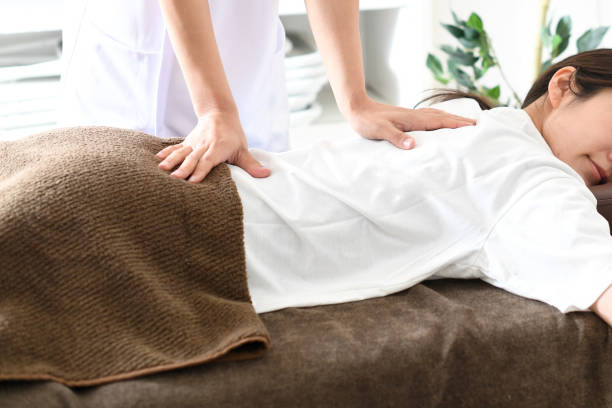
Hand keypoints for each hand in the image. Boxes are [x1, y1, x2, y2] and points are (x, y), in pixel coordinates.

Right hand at [156, 110, 269, 181]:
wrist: (220, 113)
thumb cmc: (233, 134)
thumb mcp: (243, 149)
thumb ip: (251, 164)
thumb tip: (265, 175)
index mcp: (217, 148)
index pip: (208, 161)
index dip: (201, 171)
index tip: (193, 181)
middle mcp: (203, 145)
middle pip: (193, 158)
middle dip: (184, 169)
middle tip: (175, 179)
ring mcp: (194, 143)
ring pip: (182, 153)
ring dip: (172, 161)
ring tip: (162, 170)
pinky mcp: (187, 142)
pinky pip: (176, 148)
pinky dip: (167, 153)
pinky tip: (157, 159)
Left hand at [345, 97, 476, 148]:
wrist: (357, 108)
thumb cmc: (367, 121)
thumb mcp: (380, 131)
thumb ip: (397, 138)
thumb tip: (413, 145)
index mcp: (413, 119)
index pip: (440, 121)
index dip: (457, 124)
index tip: (474, 126)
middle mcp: (415, 116)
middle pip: (443, 117)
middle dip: (460, 121)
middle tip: (478, 125)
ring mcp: (411, 115)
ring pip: (437, 115)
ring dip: (451, 119)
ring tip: (464, 123)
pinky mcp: (406, 117)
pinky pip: (429, 117)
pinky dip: (440, 119)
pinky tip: (439, 122)